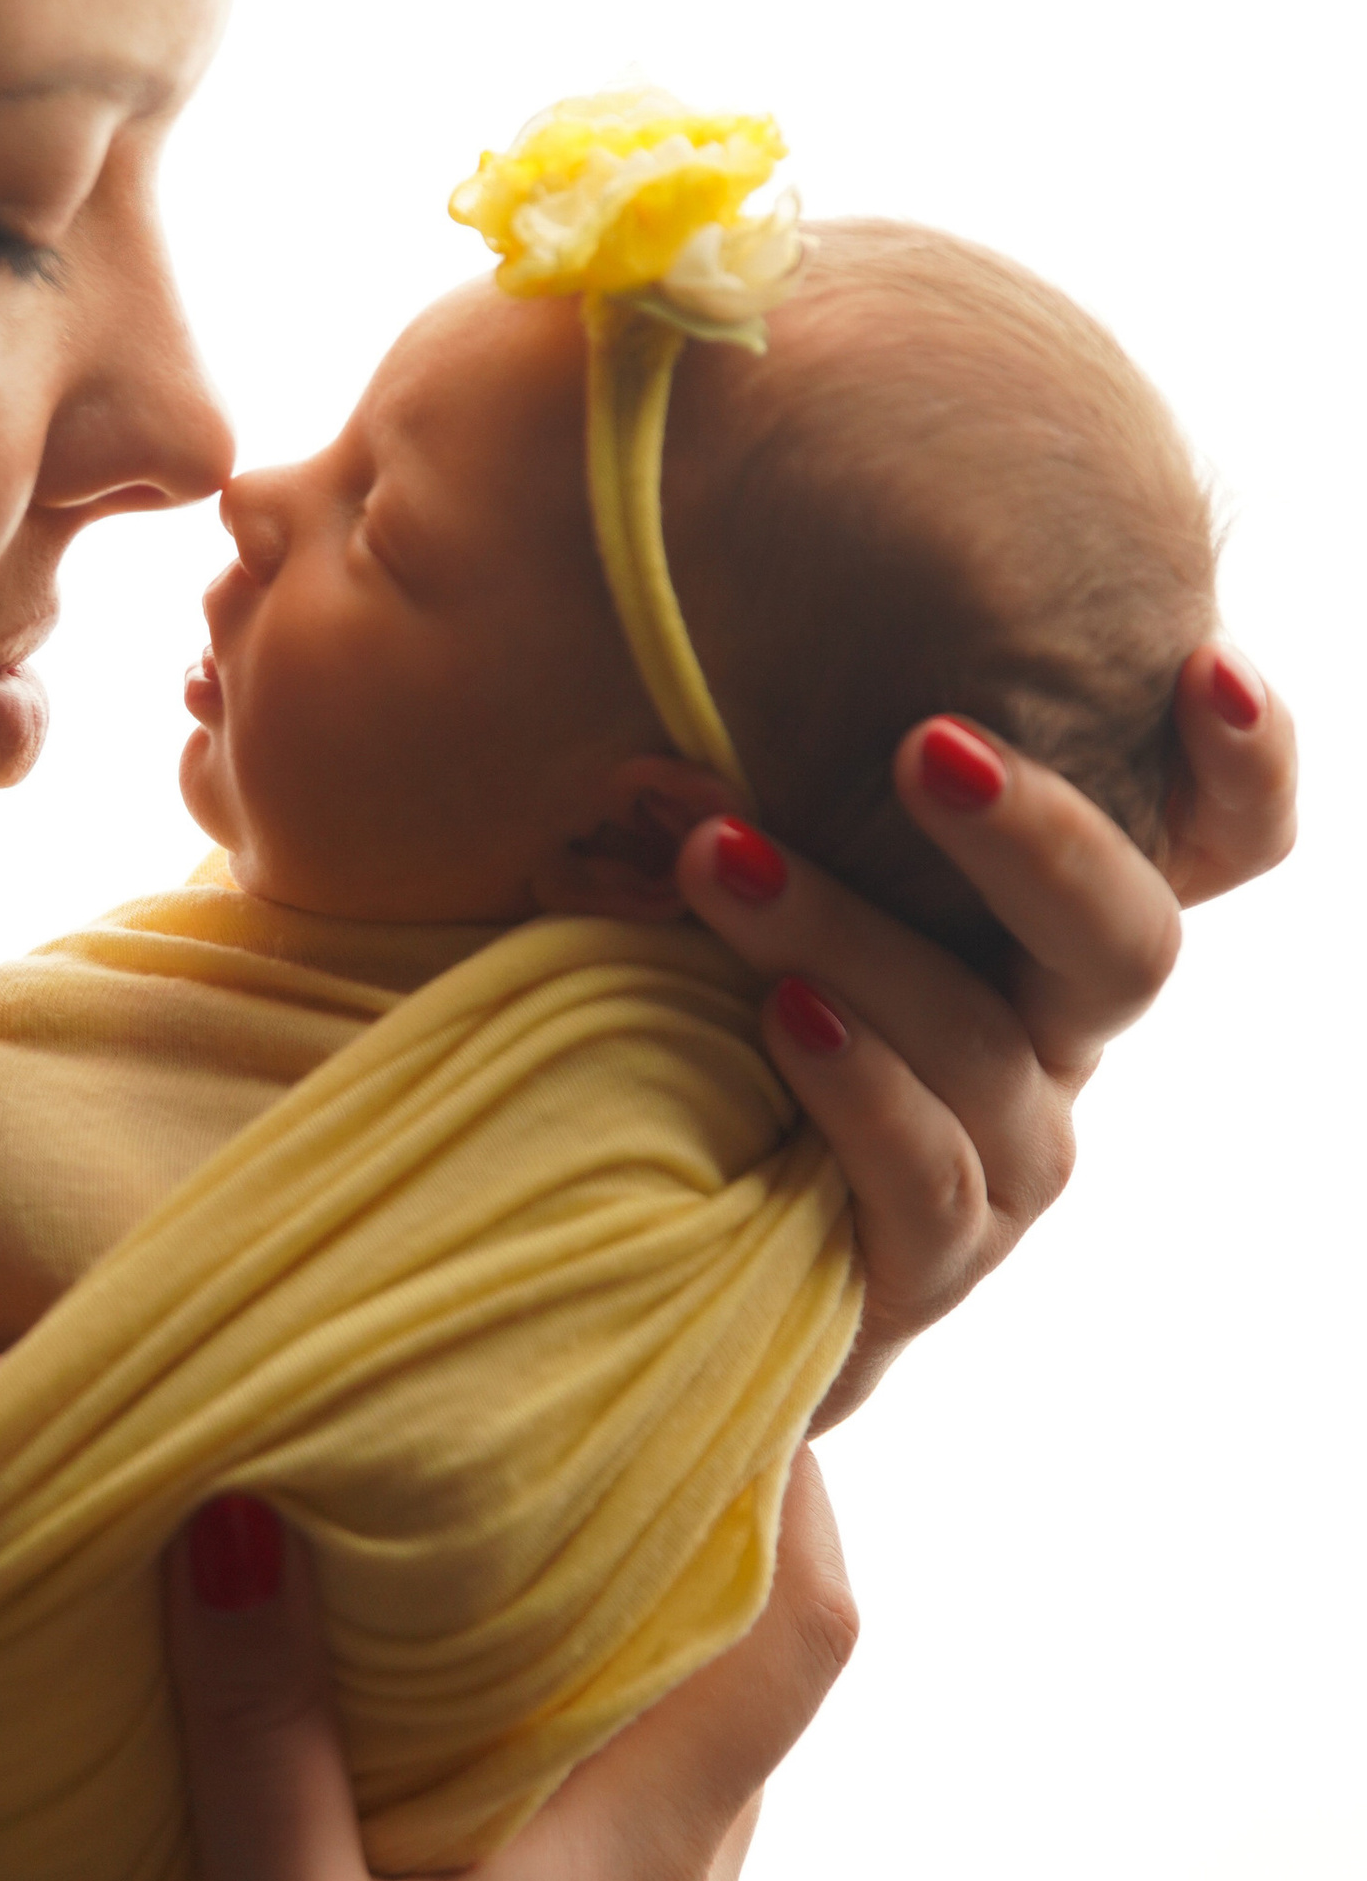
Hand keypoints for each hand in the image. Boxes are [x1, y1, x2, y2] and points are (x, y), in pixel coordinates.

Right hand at [120, 1464, 858, 1880]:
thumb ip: (261, 1725)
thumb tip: (235, 1514)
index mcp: (642, 1875)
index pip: (799, 1643)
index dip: (800, 1497)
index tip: (739, 1375)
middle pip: (752, 1690)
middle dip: (702, 1542)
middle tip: (597, 1412)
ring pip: (686, 1768)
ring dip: (636, 1647)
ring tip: (518, 1534)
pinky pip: (623, 1838)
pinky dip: (581, 1738)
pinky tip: (454, 1724)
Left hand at [677, 643, 1294, 1425]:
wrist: (635, 1229)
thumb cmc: (689, 991)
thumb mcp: (738, 846)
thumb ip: (771, 748)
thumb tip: (710, 618)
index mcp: (1043, 921)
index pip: (1216, 842)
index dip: (1246, 763)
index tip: (1201, 668)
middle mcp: (1054, 1036)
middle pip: (1127, 941)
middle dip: (1036, 838)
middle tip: (926, 747)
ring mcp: (1007, 1158)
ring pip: (987, 1046)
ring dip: (852, 938)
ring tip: (726, 860)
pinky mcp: (931, 1262)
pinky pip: (927, 1174)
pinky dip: (856, 1084)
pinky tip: (780, 1016)